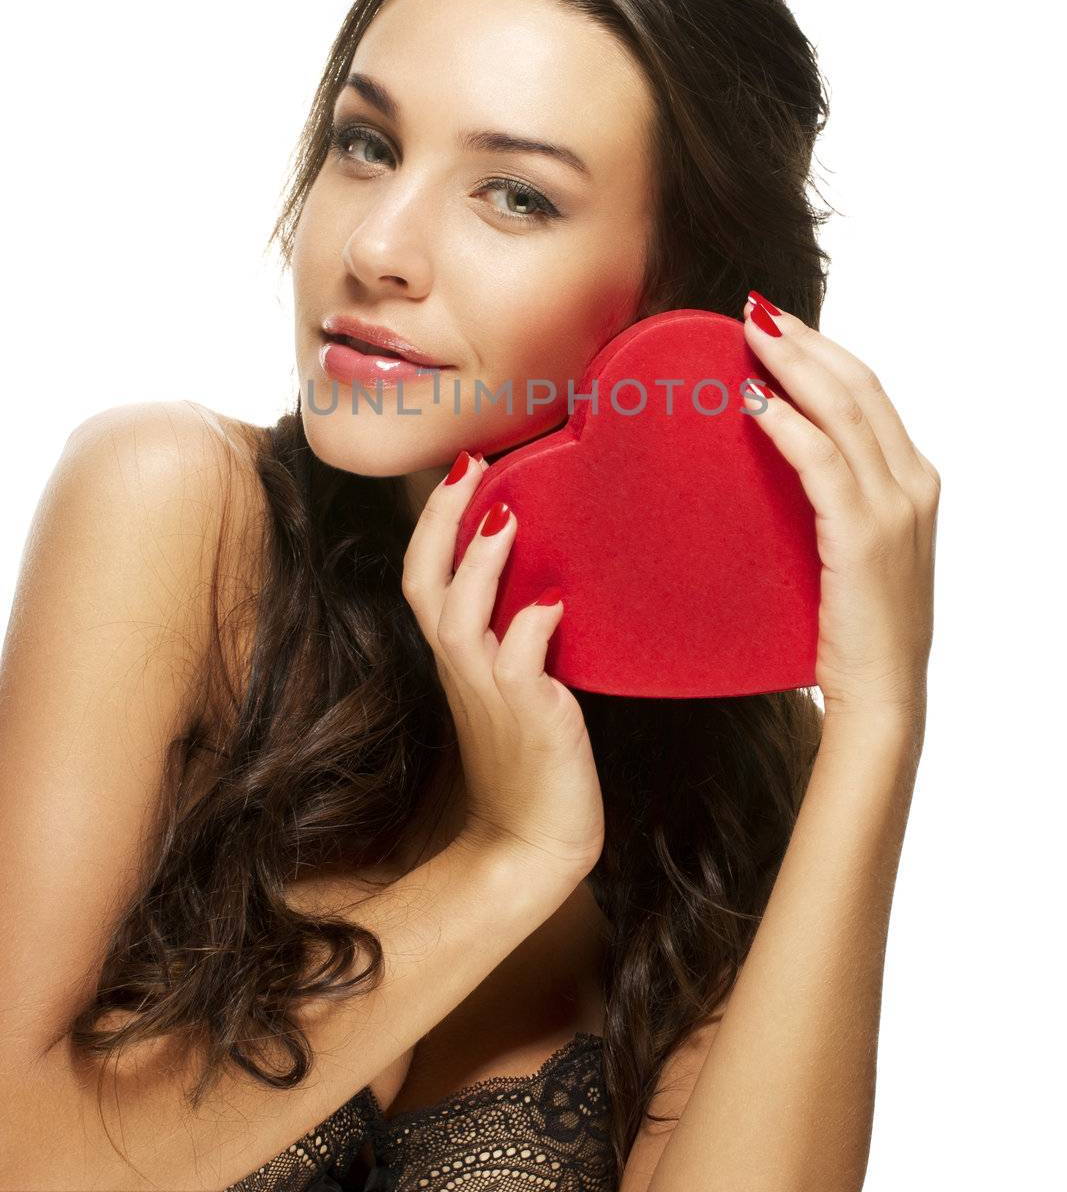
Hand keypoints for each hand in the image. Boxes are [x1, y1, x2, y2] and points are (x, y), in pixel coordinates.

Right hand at [401, 450, 604, 885]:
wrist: (534, 842)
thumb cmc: (531, 759)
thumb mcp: (516, 684)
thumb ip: (518, 632)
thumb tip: (546, 576)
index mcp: (456, 657)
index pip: (424, 578)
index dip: (434, 523)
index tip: (459, 467)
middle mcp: (463, 670)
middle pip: (426, 585)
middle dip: (441, 522)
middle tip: (467, 465)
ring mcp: (492, 695)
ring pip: (461, 621)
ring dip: (479, 567)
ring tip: (505, 518)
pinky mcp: (531, 720)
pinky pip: (520, 668)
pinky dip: (531, 632)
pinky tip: (551, 603)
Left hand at [741, 292, 939, 731]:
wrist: (883, 697)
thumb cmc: (856, 629)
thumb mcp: (852, 549)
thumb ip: (833, 499)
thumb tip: (778, 454)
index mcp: (915, 482)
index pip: (869, 393)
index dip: (823, 351)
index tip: (777, 326)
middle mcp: (913, 484)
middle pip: (859, 386)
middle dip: (805, 342)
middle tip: (754, 312)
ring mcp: (895, 508)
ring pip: (842, 409)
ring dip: (792, 364)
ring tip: (747, 335)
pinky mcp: (864, 534)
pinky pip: (821, 460)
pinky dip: (786, 423)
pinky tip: (752, 402)